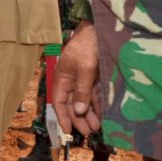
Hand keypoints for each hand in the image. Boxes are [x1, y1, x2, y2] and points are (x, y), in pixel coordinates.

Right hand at [51, 21, 102, 136]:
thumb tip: (77, 110)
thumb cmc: (88, 45)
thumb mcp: (85, 68)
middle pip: (72, 103)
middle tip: (87, 132)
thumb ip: (81, 90)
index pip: (59, 101)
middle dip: (78, 118)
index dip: (62, 116)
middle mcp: (71, 80)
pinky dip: (98, 104)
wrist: (101, 28)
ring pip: (84, 100)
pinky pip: (95, 94)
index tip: (67, 129)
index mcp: (62, 77)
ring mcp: (84, 78)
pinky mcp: (95, 77)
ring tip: (97, 126)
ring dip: (90, 114)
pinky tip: (103, 114)